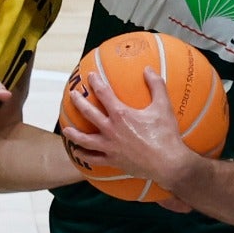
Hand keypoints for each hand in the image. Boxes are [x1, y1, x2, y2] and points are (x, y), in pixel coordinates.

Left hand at [62, 67, 192, 186]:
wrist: (167, 163)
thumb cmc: (166, 135)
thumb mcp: (163, 106)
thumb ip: (156, 85)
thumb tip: (149, 69)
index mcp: (121, 114)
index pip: (103, 94)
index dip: (95, 83)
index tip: (90, 76)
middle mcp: (111, 129)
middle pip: (88, 113)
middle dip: (78, 102)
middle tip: (72, 95)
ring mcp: (110, 147)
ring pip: (85, 140)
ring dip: (74, 134)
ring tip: (66, 130)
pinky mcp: (113, 160)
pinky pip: (94, 159)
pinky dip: (84, 156)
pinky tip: (78, 153)